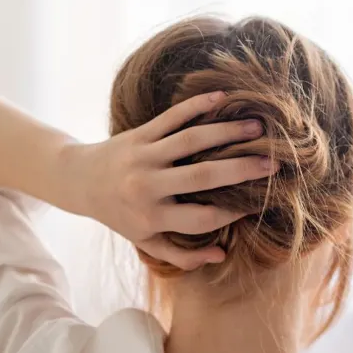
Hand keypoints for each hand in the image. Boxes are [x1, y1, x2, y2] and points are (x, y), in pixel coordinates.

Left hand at [61, 92, 275, 269]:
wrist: (79, 181)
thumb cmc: (120, 215)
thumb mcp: (145, 241)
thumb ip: (181, 255)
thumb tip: (221, 255)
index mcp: (151, 218)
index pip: (202, 218)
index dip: (231, 213)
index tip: (255, 205)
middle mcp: (147, 187)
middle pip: (203, 176)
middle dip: (241, 169)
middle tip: (274, 162)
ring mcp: (143, 157)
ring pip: (191, 140)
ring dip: (227, 132)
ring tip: (258, 127)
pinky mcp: (139, 133)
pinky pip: (171, 117)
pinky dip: (197, 105)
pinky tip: (223, 97)